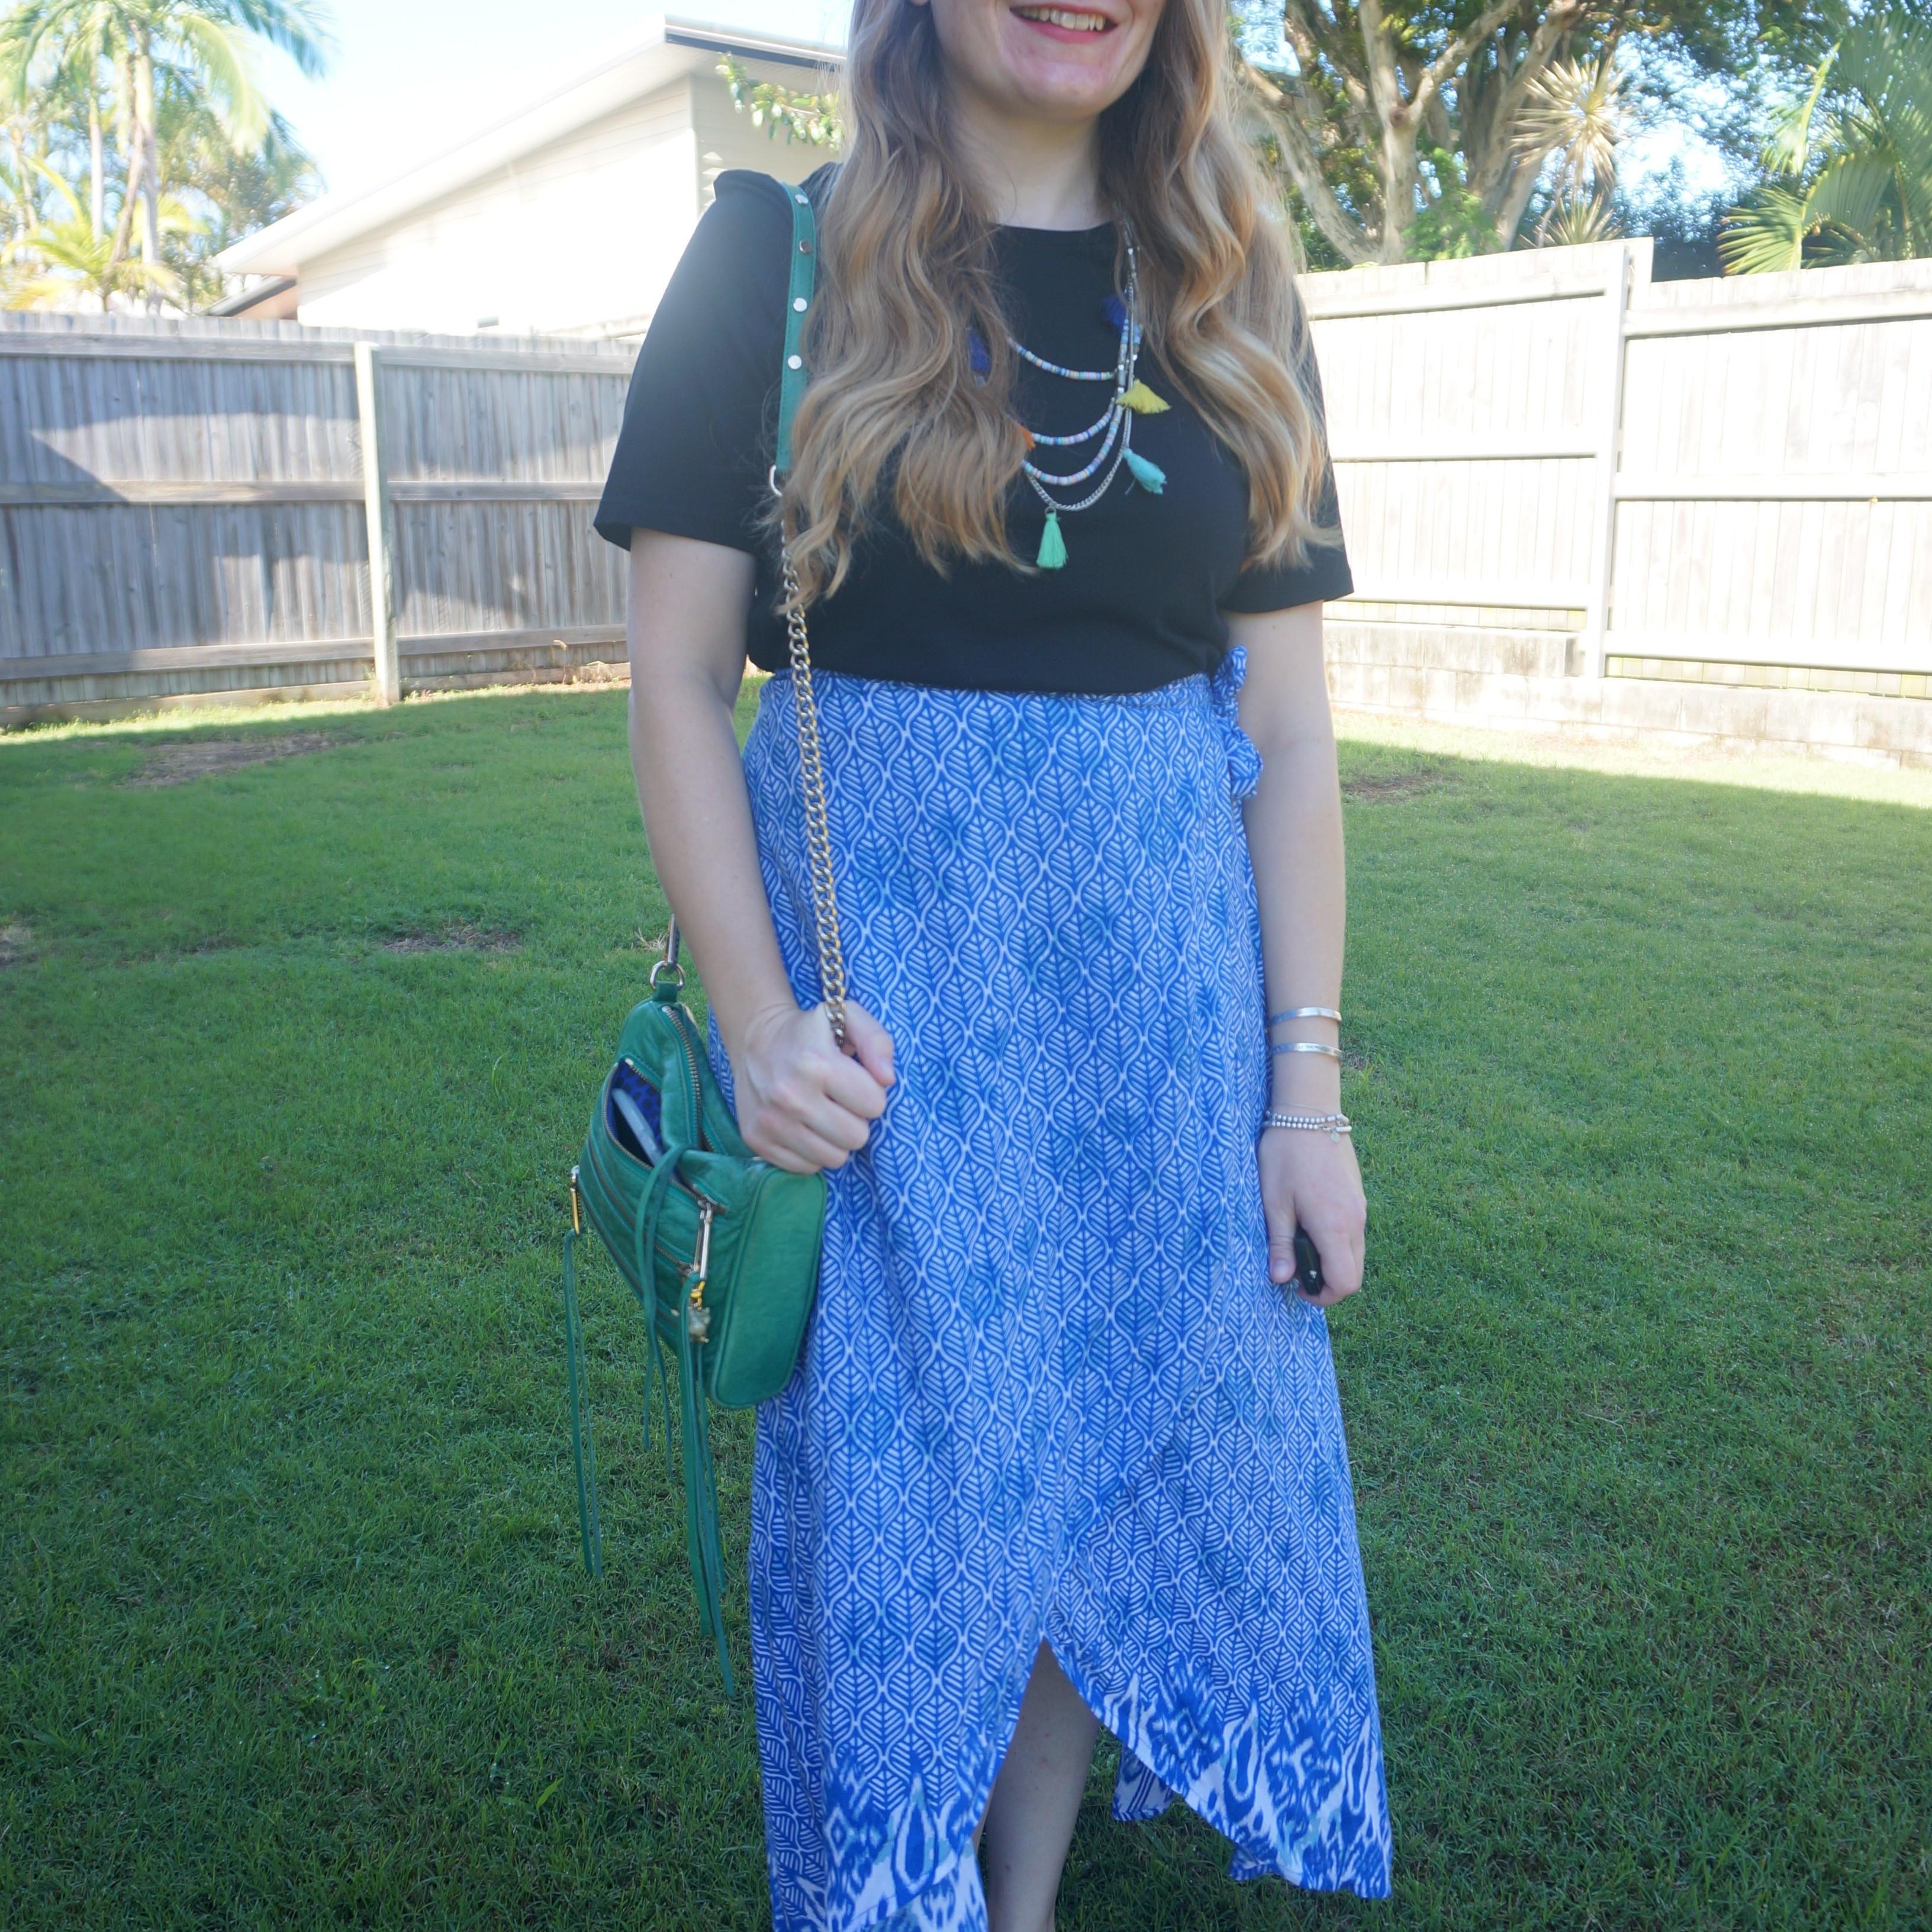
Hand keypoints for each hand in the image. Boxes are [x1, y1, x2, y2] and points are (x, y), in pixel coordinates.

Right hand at [729, 998, 894, 1174]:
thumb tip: (887, 1079)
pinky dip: (811, 1151)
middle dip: (856, 1120)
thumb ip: (877, 1042)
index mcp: (816, 1063)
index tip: (854, 1082)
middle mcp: (790, 1095)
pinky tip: (803, 1126)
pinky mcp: (756, 1140)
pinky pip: (806, 1167)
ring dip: (835, 1139)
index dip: (871, 1094)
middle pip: (856, 1137)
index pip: (875, 1105)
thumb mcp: (849, 1017)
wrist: (756, 1038)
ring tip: (822, 1114)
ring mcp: (770, 1121)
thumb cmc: (810, 1031)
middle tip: (840, 1101)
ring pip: (833, 1158)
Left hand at [1258, 1125, 1365, 1308]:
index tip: (1297, 1287)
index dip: (1323, 1296)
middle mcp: (1356, 1221)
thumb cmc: (1286, 1155)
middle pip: (1355, 1273)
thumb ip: (1281, 1243)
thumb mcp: (1274, 1202)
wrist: (1309, 1111)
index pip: (1345, 1282)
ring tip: (1299, 1242)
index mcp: (1335, 1226)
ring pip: (1355, 1252)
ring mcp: (1360, 1207)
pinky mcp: (1358, 1195)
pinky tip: (1310, 1222)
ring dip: (1332, 1260)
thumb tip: (1281, 1279)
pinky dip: (1337, 1241)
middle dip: (1328, 1282)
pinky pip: (1354, 1232)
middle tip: (1296, 1268)